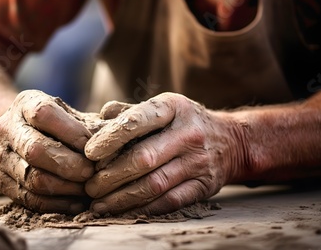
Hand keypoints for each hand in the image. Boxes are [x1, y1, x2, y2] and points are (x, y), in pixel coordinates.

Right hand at [0, 90, 103, 213]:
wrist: (16, 131)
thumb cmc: (56, 122)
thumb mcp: (69, 113)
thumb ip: (90, 123)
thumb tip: (116, 140)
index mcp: (25, 103)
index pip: (44, 114)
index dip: (72, 132)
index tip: (94, 146)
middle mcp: (7, 128)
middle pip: (36, 150)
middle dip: (70, 165)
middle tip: (93, 172)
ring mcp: (0, 156)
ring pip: (33, 178)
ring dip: (66, 188)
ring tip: (89, 189)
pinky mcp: (1, 182)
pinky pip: (30, 199)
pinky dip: (57, 204)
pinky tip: (77, 203)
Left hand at [84, 92, 246, 214]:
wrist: (231, 141)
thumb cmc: (183, 123)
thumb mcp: (164, 107)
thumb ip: (131, 112)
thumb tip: (100, 118)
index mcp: (173, 107)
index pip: (139, 120)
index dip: (111, 137)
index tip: (89, 153)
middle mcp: (188, 133)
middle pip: (144, 158)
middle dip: (111, 175)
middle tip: (90, 187)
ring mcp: (198, 161)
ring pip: (154, 184)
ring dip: (122, 197)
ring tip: (99, 204)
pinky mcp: (204, 186)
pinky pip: (170, 201)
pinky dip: (144, 208)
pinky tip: (123, 211)